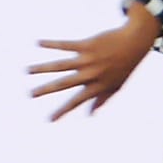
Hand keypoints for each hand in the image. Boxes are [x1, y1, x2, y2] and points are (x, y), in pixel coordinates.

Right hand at [29, 4, 158, 119]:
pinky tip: (38, 43)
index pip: (77, 101)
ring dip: (43, 68)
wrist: (135, 43)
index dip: (63, 111)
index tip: (49, 119)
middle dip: (46, 89)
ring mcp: (88, 59)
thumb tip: (90, 115)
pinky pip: (65, 45)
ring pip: (61, 65)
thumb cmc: (124, 66)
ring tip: (27, 70)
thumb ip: (101, 100)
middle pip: (65, 83)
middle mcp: (91, 74)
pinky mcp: (87, 45)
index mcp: (97, 86)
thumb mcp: (116, 86)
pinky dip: (51, 44)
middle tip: (30, 94)